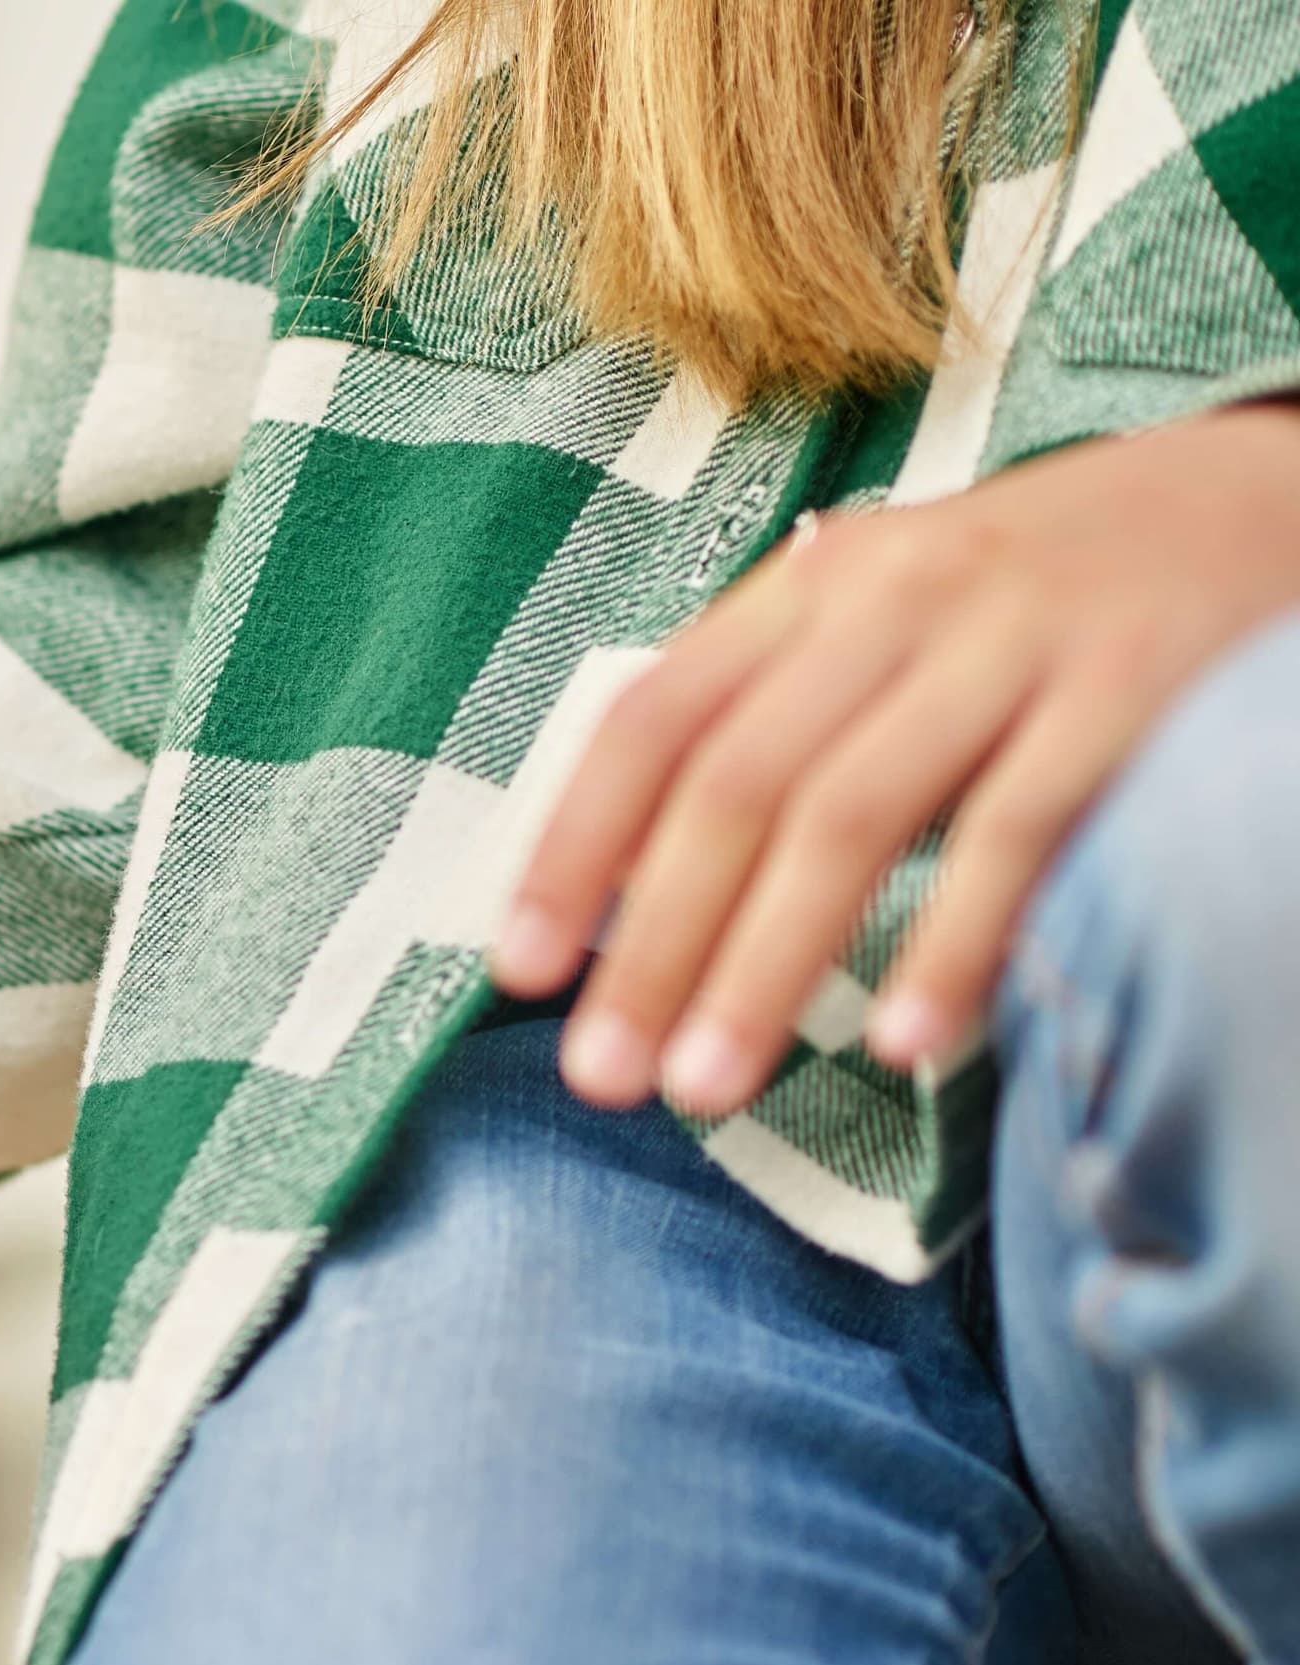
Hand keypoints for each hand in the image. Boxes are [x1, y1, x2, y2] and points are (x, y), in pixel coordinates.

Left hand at [494, 399, 1299, 1115]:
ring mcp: (1015, 637)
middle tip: (603, 1078)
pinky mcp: (1132, 684)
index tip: (518, 972)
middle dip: (654, 944)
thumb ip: (768, 722)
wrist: (1259, 496)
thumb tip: (626, 888)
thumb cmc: (1033, 601)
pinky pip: (1023, 826)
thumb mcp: (884, 621)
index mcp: (812, 588)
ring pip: (853, 813)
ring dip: (770, 964)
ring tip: (709, 1088)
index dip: (574, 849)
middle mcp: (895, 598)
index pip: (653, 721)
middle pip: (735, 786)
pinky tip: (904, 1043)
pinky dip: (955, 940)